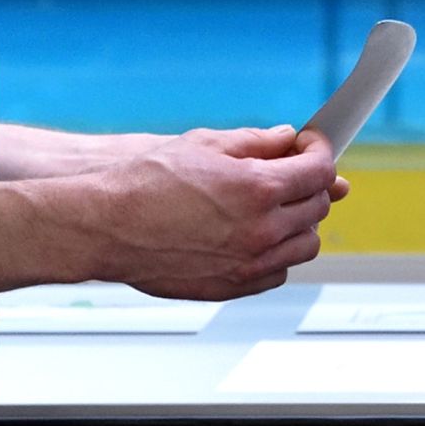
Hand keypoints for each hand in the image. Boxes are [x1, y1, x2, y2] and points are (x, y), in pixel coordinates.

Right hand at [71, 126, 341, 297]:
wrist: (103, 225)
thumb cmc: (142, 183)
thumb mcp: (204, 145)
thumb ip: (255, 142)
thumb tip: (284, 139)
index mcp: (257, 189)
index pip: (319, 171)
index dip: (320, 152)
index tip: (312, 146)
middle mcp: (260, 230)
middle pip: (318, 207)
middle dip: (311, 184)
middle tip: (292, 172)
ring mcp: (248, 263)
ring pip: (305, 246)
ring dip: (299, 222)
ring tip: (275, 206)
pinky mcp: (232, 287)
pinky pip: (278, 272)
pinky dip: (277, 254)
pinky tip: (256, 236)